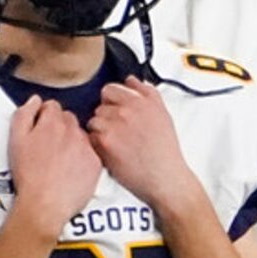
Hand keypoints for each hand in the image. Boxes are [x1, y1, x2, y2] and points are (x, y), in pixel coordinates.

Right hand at [8, 97, 101, 239]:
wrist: (44, 204)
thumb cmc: (28, 175)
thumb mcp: (15, 140)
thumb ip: (24, 114)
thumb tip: (35, 100)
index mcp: (52, 123)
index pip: (52, 106)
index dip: (44, 117)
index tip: (40, 129)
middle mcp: (73, 131)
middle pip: (68, 119)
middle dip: (59, 127)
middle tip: (49, 146)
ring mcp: (87, 147)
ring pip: (81, 135)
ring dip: (72, 141)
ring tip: (60, 160)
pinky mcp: (96, 163)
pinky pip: (91, 153)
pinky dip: (83, 157)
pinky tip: (71, 169)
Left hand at [87, 76, 188, 208]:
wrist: (163, 176)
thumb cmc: (164, 150)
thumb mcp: (163, 114)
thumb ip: (147, 93)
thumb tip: (131, 81)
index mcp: (142, 100)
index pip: (111, 89)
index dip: (111, 102)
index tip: (116, 112)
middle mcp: (128, 109)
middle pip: (100, 106)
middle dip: (106, 117)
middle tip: (118, 132)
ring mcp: (115, 124)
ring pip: (94, 121)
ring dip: (100, 131)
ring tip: (116, 143)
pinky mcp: (105, 141)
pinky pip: (92, 137)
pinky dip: (98, 145)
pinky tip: (112, 152)